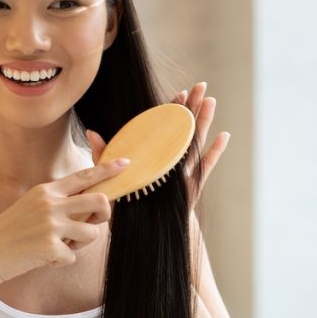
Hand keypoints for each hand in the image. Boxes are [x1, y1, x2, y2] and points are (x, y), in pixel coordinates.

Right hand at [0, 158, 128, 286]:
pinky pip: (74, 256)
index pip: (84, 176)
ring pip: (92, 232)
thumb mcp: (31, 207)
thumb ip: (58, 203)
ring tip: (59, 247)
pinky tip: (43, 258)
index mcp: (46, 190)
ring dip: (80, 244)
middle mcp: (51, 203)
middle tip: (91, 225)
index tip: (125, 163)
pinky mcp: (51, 246)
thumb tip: (89, 206)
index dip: (107, 169)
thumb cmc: (10, 234)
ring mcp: (51, 224)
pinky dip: (62, 261)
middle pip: (100, 201)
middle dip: (103, 216)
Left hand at [85, 83, 228, 207]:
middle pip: (184, 128)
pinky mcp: (192, 185)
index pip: (164, 127)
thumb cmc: (130, 204)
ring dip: (204, 121)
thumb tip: (92, 132)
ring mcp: (184, 172)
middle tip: (200, 86)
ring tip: (211, 101)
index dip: (171, 109)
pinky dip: (215, 152)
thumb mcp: (113, 177)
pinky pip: (206, 166)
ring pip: (195, 142)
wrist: (146, 232)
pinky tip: (224, 136)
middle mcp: (171, 160)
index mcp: (155, 155)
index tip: (178, 92)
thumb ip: (104, 155)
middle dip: (192, 107)